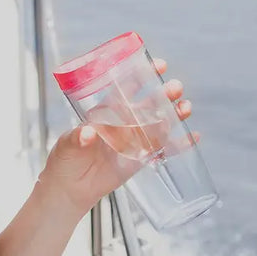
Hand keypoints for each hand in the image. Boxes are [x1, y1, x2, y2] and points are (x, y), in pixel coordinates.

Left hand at [38, 58, 195, 216]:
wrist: (69, 190)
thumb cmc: (64, 161)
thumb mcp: (67, 145)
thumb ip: (77, 138)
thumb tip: (86, 133)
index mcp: (104, 113)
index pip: (125, 89)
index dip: (142, 76)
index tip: (157, 65)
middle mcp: (121, 124)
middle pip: (147, 105)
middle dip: (163, 94)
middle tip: (176, 88)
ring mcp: (132, 141)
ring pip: (158, 124)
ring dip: (173, 114)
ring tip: (186, 107)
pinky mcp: (139, 160)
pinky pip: (162, 150)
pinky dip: (178, 144)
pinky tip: (192, 135)